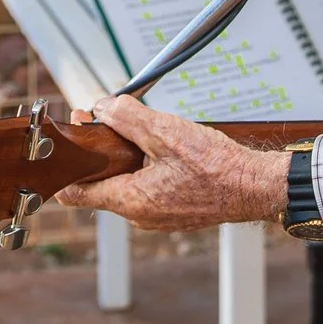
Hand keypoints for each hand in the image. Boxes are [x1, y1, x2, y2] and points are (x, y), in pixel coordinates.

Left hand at [54, 95, 287, 232]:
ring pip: (124, 183)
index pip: (75, 192)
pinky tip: (159, 147)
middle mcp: (139, 215)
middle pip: (100, 182)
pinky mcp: (172, 211)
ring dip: (124, 156)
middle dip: (99, 151)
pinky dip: (143, 166)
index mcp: (130, 200)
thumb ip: (126, 117)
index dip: (67, 162)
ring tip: (137, 128)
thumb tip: (101, 107)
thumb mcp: (165, 131)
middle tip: (105, 118)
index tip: (72, 135)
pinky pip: (146, 188)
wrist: (255, 187)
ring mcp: (156, 216)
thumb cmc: (216, 166)